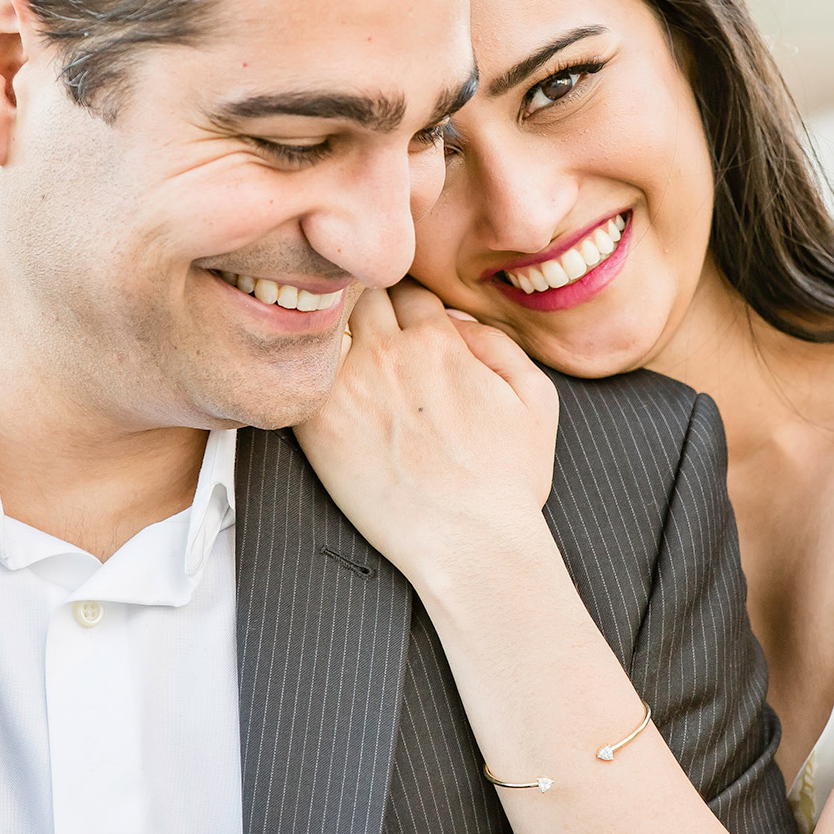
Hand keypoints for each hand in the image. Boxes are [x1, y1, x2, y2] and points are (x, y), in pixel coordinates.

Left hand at [293, 283, 559, 588]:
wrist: (471, 544)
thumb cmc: (508, 480)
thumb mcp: (537, 398)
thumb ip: (499, 342)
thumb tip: (458, 320)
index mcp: (438, 340)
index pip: (407, 290)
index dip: (407, 304)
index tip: (403, 325)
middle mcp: (387, 353)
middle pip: (362, 295)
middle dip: (368, 305)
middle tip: (369, 336)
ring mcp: (347, 386)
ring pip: (326, 327)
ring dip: (333, 332)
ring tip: (340, 358)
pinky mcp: (317, 425)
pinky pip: (297, 374)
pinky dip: (304, 372)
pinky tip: (314, 389)